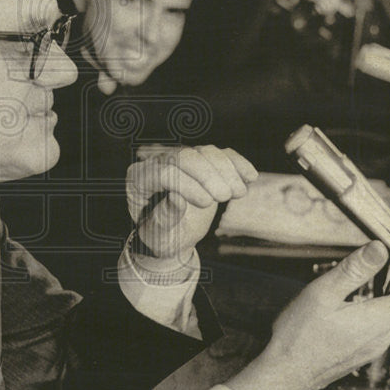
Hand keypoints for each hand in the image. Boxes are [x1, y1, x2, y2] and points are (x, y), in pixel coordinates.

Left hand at [126, 145, 257, 259]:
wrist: (173, 236)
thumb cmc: (160, 238)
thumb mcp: (158, 237)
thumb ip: (164, 219)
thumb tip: (176, 198)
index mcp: (139, 178)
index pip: (164, 172)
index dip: (187, 185)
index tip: (207, 203)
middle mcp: (157, 162)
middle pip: (185, 156)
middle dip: (208, 174)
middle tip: (225, 196)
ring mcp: (181, 158)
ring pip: (205, 152)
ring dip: (226, 169)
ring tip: (239, 193)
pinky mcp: (202, 160)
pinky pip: (220, 154)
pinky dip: (237, 163)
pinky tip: (250, 177)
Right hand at [226, 242, 389, 389]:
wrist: (286, 374)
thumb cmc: (299, 337)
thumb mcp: (321, 295)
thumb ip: (352, 271)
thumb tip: (378, 250)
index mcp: (375, 319)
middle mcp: (380, 336)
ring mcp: (372, 347)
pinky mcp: (362, 352)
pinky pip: (387, 327)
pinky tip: (380, 302)